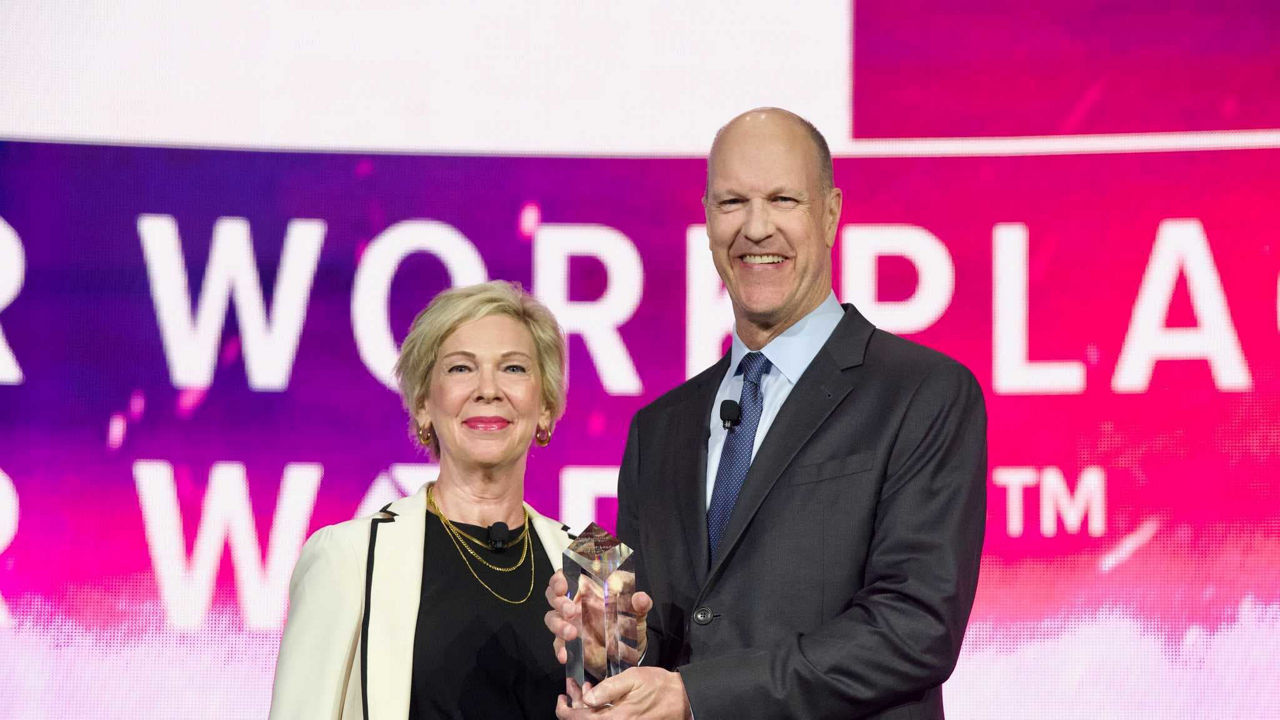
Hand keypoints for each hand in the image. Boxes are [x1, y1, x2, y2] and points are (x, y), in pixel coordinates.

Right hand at [544, 570, 652, 675]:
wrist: (631, 647)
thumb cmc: (630, 619)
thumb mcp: (638, 610)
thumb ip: (640, 603)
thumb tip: (640, 598)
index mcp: (587, 587)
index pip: (564, 575)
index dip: (559, 578)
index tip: (563, 586)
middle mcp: (574, 602)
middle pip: (553, 596)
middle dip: (559, 602)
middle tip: (571, 611)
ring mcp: (570, 622)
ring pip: (552, 618)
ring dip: (559, 625)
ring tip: (572, 634)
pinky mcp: (570, 642)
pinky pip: (558, 644)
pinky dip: (560, 649)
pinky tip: (565, 656)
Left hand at [555, 667, 691, 718]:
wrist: (682, 700)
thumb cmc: (659, 686)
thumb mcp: (633, 679)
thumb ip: (609, 688)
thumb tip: (587, 698)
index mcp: (615, 717)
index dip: (564, 711)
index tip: (561, 698)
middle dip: (573, 705)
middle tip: (572, 687)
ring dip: (585, 707)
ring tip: (585, 688)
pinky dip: (597, 710)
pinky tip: (598, 697)